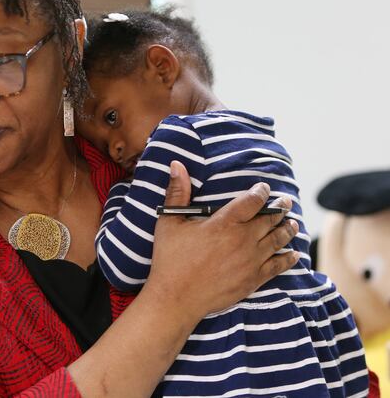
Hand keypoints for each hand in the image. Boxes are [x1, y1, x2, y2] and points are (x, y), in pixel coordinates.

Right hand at [146, 161, 298, 327]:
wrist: (176, 297)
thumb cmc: (170, 259)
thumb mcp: (170, 222)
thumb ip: (177, 192)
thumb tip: (176, 164)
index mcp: (225, 222)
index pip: (252, 201)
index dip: (261, 192)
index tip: (264, 188)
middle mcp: (243, 239)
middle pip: (270, 219)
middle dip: (280, 208)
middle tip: (286, 202)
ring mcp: (251, 260)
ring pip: (278, 240)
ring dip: (287, 229)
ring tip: (292, 223)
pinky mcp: (253, 280)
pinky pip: (278, 265)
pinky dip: (288, 257)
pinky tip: (293, 253)